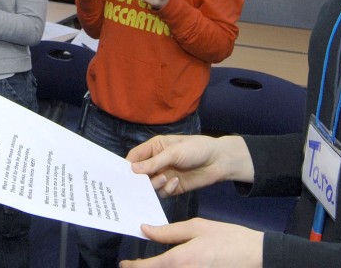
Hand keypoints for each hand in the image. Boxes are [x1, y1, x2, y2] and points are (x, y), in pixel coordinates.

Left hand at [119, 218, 262, 267]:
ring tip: (151, 265)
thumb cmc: (227, 238)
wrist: (256, 256)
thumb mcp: (197, 227)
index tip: (125, 264)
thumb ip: (169, 231)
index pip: (148, 267)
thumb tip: (146, 229)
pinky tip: (169, 265)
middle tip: (135, 266)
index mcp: (179, 260)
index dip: (133, 267)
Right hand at [127, 135, 253, 197]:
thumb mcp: (174, 152)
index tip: (122, 176)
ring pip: (149, 185)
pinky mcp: (172, 187)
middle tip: (137, 185)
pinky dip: (166, 189)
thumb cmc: (196, 149)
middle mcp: (156, 162)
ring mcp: (164, 175)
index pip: (134, 157)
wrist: (218, 161)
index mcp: (154, 148)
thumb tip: (132, 170)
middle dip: (139, 179)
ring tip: (165, 178)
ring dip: (155, 184)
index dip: (127, 166)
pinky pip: (162, 193)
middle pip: (139, 174)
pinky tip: (176, 182)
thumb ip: (154, 162)